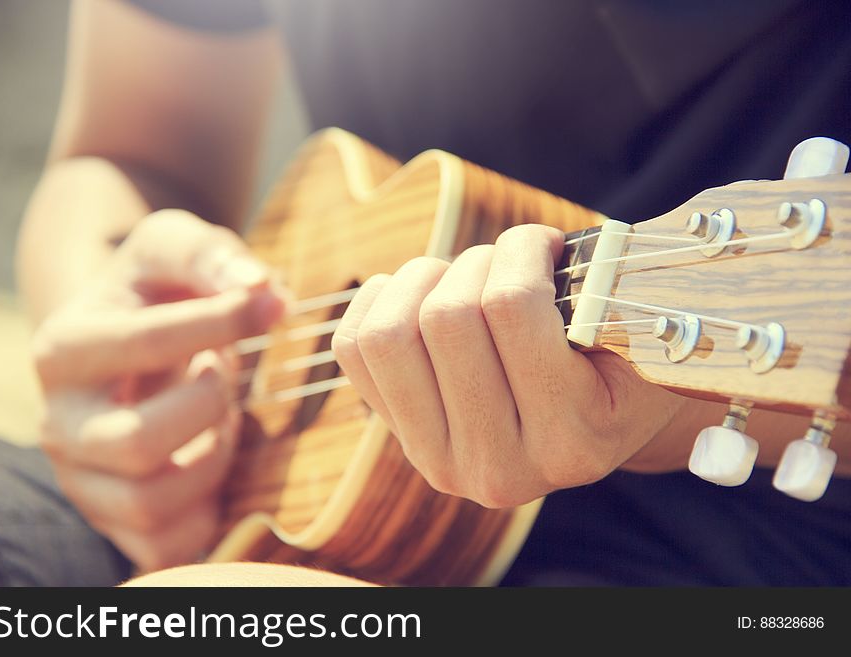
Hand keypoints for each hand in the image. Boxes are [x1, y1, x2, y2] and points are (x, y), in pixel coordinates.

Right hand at [33, 209, 284, 570]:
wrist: (128, 337)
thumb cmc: (157, 291)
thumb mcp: (174, 248)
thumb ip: (212, 256)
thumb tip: (264, 291)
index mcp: (64, 349)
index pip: (144, 344)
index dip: (222, 323)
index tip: (267, 306)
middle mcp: (58, 423)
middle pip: (135, 443)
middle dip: (208, 406)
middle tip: (223, 374)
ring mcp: (82, 480)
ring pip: (151, 502)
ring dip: (211, 458)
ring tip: (219, 415)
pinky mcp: (113, 521)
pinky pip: (167, 545)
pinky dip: (206, 508)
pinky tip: (210, 456)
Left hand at [333, 224, 683, 507]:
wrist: (594, 423)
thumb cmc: (619, 363)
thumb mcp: (641, 334)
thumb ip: (604, 291)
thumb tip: (534, 242)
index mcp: (571, 442)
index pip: (511, 308)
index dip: (523, 248)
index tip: (545, 242)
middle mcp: (500, 468)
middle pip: (446, 319)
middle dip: (478, 261)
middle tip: (508, 260)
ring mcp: (439, 460)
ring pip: (388, 335)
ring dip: (423, 280)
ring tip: (462, 276)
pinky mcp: (399, 438)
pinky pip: (353, 347)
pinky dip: (379, 299)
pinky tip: (420, 293)